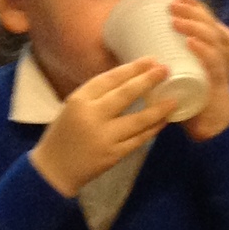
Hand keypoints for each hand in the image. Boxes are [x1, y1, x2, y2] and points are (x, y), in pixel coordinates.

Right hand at [30, 61, 172, 197]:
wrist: (54, 169)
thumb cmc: (64, 133)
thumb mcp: (73, 107)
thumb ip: (97, 96)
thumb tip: (131, 79)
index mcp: (79, 100)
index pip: (109, 79)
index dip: (132, 68)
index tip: (150, 60)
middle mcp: (92, 116)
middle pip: (125, 95)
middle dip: (148, 80)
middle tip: (165, 70)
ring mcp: (104, 137)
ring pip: (138, 120)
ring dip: (158, 109)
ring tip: (174, 99)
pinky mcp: (113, 155)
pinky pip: (139, 140)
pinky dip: (152, 129)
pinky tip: (163, 121)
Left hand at [168, 0, 228, 140]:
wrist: (211, 125)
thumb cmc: (190, 99)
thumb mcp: (176, 75)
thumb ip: (161, 63)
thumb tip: (131, 52)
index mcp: (207, 49)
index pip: (203, 20)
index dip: (193, 6)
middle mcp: (216, 53)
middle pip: (208, 24)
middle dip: (191, 11)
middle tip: (173, 4)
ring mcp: (218, 66)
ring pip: (211, 39)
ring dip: (193, 27)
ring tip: (176, 21)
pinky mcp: (218, 82)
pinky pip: (213, 63)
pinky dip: (203, 51)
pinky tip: (191, 43)